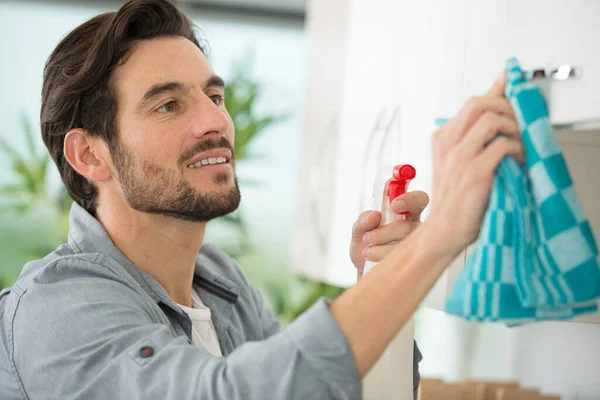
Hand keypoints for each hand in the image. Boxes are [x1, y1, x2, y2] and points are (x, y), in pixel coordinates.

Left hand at [350, 190, 429, 277]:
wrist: (365, 272)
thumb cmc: (366, 246)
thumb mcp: (359, 230)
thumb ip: (363, 220)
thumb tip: (374, 215)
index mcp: (406, 213)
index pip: (419, 200)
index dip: (411, 199)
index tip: (394, 205)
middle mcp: (416, 228)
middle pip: (407, 227)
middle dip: (384, 233)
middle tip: (367, 238)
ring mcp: (417, 247)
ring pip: (405, 245)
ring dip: (380, 248)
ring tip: (367, 251)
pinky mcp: (414, 264)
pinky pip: (402, 260)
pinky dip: (382, 259)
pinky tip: (373, 260)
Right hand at [426, 72, 523, 255]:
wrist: (443, 231)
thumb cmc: (454, 201)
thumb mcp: (457, 164)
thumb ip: (473, 139)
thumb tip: (495, 118)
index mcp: (442, 139)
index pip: (473, 103)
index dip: (496, 91)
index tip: (510, 83)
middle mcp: (447, 143)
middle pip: (479, 103)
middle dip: (506, 107)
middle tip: (518, 124)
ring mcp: (459, 157)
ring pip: (491, 119)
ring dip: (513, 128)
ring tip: (518, 144)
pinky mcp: (474, 172)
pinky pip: (503, 145)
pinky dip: (517, 150)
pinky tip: (516, 162)